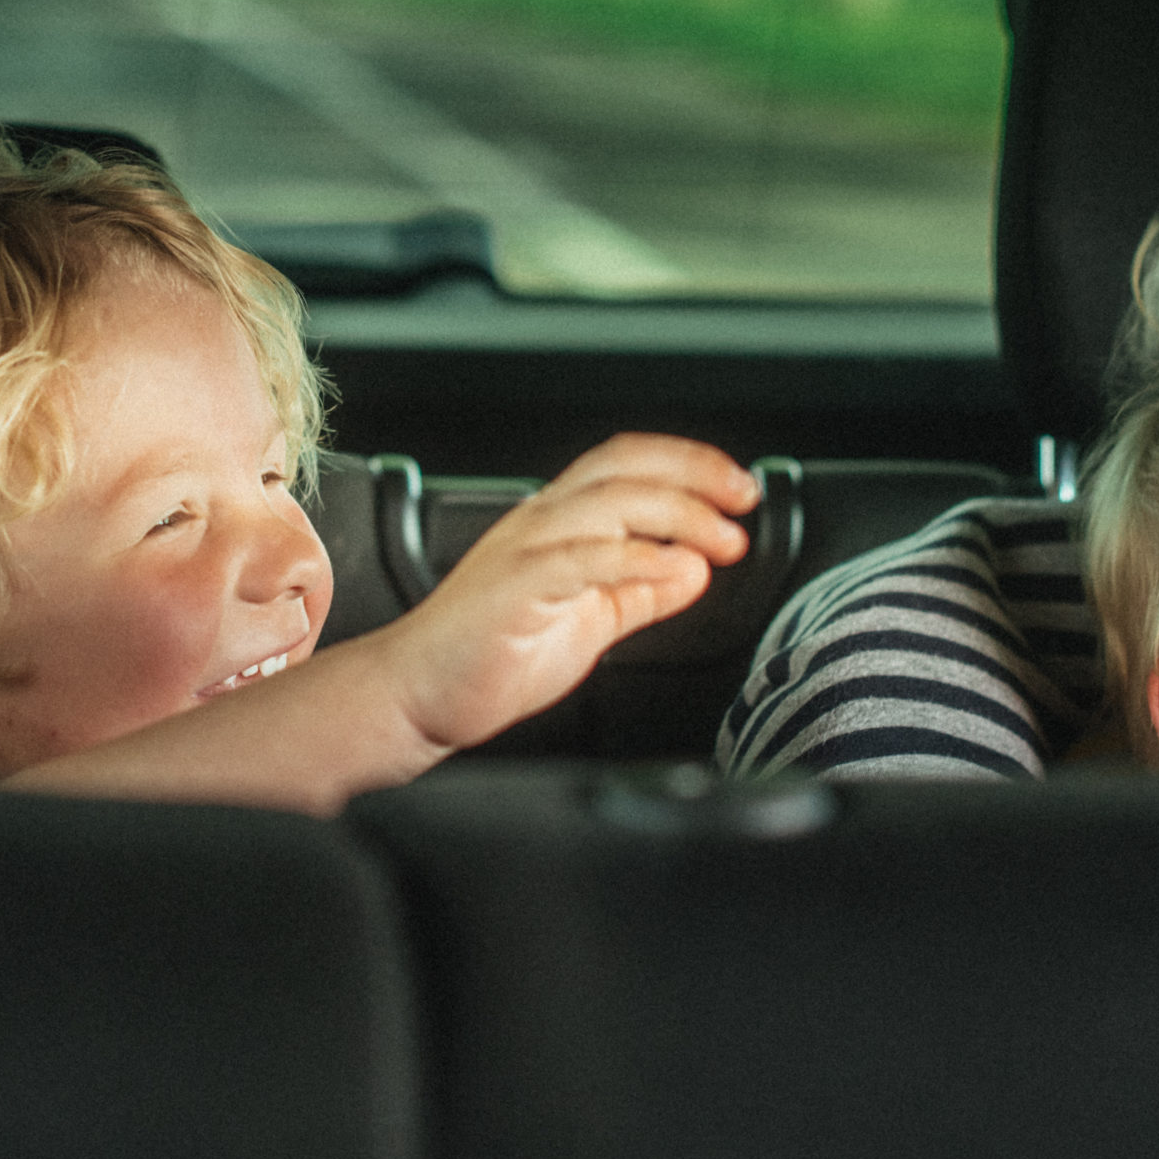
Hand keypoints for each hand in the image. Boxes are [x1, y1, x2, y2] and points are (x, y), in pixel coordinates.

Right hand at [378, 433, 759, 749]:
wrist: (415, 695)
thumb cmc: (488, 657)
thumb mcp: (589, 620)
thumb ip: (641, 593)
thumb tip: (695, 570)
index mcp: (559, 524)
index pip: (629, 465)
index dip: (690, 464)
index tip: (738, 491)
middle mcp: (542, 523)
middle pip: (625, 466)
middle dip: (695, 472)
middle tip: (743, 501)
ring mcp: (526, 550)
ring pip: (610, 501)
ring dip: (679, 513)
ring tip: (722, 540)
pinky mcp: (515, 586)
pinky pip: (581, 557)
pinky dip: (634, 557)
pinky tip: (673, 568)